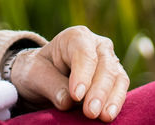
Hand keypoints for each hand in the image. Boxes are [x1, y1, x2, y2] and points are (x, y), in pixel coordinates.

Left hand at [9, 26, 129, 121]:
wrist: (43, 77)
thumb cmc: (38, 71)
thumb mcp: (34, 74)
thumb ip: (50, 84)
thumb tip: (68, 101)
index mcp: (75, 37)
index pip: (83, 53)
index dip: (82, 74)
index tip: (76, 95)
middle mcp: (97, 46)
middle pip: (104, 65)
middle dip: (99, 90)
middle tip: (90, 112)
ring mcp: (109, 62)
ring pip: (117, 77)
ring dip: (111, 98)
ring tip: (104, 117)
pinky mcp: (115, 79)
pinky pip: (121, 89)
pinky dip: (116, 102)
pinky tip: (109, 115)